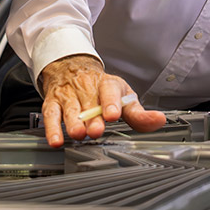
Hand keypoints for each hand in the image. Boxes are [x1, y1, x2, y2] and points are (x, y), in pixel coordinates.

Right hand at [38, 54, 166, 147]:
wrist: (71, 68)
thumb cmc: (101, 88)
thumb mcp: (122, 96)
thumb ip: (139, 113)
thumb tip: (158, 121)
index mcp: (107, 84)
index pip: (109, 90)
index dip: (111, 102)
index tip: (113, 115)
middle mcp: (86, 88)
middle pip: (89, 103)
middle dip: (92, 118)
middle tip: (96, 131)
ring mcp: (69, 95)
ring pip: (70, 109)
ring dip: (73, 123)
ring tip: (78, 134)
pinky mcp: (53, 103)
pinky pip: (51, 115)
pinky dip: (52, 128)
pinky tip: (55, 140)